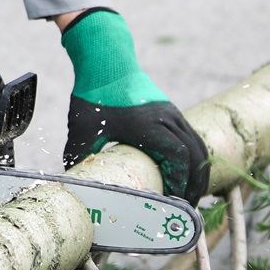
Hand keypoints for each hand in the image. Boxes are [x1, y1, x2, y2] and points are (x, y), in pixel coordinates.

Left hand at [59, 9, 209, 204]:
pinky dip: (195, 158)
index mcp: (149, 125)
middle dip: (194, 184)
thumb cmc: (96, 92)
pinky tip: (187, 173)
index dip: (180, 182)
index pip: (178, 158)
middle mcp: (167, 119)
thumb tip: (70, 181)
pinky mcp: (171, 111)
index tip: (174, 201)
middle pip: (195, 156)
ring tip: (191, 197)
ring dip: (199, 172)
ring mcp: (172, 114)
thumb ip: (78, 154)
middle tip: (186, 209)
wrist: (106, 60)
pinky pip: (192, 137)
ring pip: (198, 147)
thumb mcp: (83, 126)